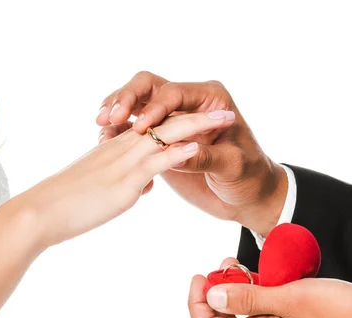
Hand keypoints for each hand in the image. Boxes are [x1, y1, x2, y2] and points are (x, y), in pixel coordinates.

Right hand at [22, 111, 234, 246]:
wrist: (40, 213)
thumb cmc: (70, 203)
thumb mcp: (106, 189)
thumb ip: (130, 181)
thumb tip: (147, 184)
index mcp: (120, 146)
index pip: (157, 125)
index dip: (184, 120)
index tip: (211, 120)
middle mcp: (124, 146)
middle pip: (167, 121)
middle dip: (200, 116)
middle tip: (228, 112)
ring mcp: (124, 160)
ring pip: (166, 133)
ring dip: (198, 125)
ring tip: (225, 118)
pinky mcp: (122, 180)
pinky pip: (154, 161)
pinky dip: (177, 153)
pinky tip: (196, 147)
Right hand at [96, 72, 287, 236]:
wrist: (250, 196)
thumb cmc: (249, 178)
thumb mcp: (233, 167)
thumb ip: (207, 159)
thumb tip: (179, 153)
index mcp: (210, 98)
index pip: (173, 93)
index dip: (154, 108)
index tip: (141, 128)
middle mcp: (188, 104)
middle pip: (147, 87)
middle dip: (126, 98)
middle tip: (110, 116)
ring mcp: (172, 121)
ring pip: (135, 104)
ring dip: (116, 110)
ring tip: (101, 124)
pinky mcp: (160, 141)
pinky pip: (133, 128)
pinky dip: (118, 130)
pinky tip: (105, 139)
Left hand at [188, 258, 351, 317]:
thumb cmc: (346, 315)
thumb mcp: (294, 296)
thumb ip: (250, 298)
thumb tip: (213, 296)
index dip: (196, 302)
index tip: (202, 275)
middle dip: (219, 293)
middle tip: (231, 265)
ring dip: (239, 297)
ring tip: (249, 270)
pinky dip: (257, 307)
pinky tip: (270, 286)